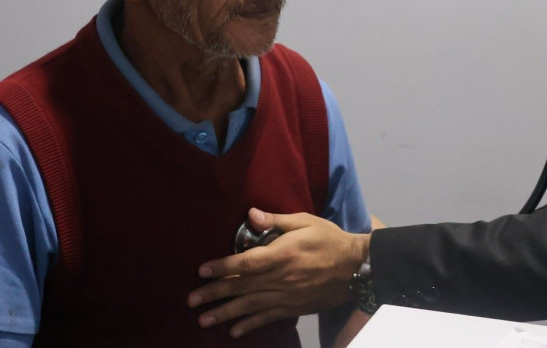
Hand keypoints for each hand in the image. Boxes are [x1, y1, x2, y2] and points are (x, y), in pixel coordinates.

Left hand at [188, 208, 369, 338]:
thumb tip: (250, 214)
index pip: (245, 263)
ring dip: (225, 313)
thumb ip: (276, 221)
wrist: (356, 267)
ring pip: (250, 306)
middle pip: (242, 287)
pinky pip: (268, 318)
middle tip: (191, 300)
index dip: (222, 267)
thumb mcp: (305, 221)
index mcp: (282, 254)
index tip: (202, 270)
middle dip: (214, 293)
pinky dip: (250, 325)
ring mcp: (287, 296)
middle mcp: (281, 278)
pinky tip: (233, 331)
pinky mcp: (294, 307)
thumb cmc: (329, 239)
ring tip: (203, 319)